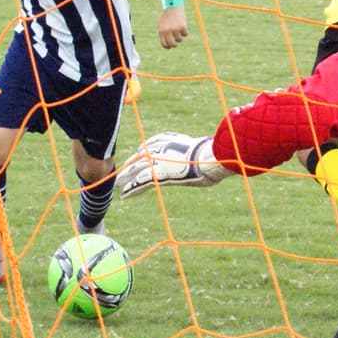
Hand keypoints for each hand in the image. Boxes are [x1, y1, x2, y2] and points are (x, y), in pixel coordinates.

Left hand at [116, 132, 231, 198]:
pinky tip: (124, 196)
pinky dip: (132, 189)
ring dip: (126, 178)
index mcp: (172, 141)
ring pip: (137, 170)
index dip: (143, 152)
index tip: (138, 156)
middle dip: (131, 165)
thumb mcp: (210, 152)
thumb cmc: (213, 155)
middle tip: (122, 172)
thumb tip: (220, 156)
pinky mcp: (157, 174)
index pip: (152, 145)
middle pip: (141, 157)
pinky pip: (141, 183)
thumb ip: (208, 154)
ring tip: (118, 185)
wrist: (208, 158)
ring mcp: (158, 161)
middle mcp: (161, 149)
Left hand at [158, 6, 187, 48]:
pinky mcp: (182, 26)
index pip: (164, 44)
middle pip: (172, 44)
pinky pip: (185, 34)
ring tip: (179, 31)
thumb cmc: (166, 16)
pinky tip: (183, 27)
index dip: (168, 47)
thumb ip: (164, 34)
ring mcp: (175, 29)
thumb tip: (168, 44)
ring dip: (180, 37)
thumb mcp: (162, 25)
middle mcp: (168, 31)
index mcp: (161, 31)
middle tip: (176, 43)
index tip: (170, 46)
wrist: (172, 6)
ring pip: (180, 40)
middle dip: (175, 45)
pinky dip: (185, 32)